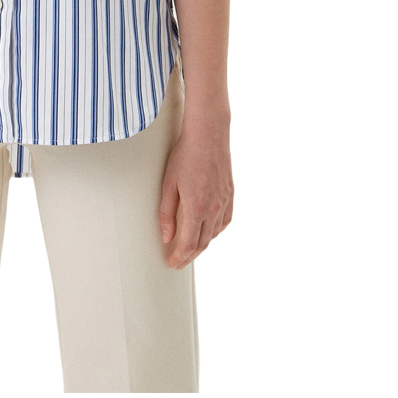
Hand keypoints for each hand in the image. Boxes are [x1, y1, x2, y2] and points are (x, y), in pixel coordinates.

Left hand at [158, 118, 232, 268]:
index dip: (180, 257)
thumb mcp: (169, 183)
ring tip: (191, 248)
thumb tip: (167, 236)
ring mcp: (224, 202)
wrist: (208, 134)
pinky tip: (209, 230)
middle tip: (179, 261)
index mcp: (197, 208)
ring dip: (203, 244)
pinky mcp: (230, 194)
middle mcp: (214, 208)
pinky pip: (225, 221)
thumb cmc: (186, 155)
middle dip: (190, 255)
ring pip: (215, 234)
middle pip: (203, 243)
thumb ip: (167, 213)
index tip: (172, 263)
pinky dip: (216, 231)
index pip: (188, 244)